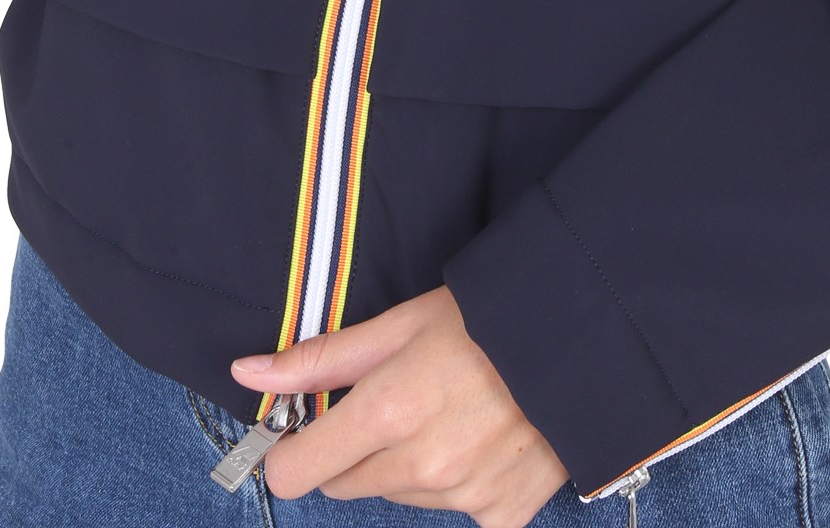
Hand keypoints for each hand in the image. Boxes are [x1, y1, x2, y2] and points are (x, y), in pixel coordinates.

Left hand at [229, 284, 570, 527]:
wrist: (581, 339)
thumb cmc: (487, 320)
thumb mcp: (398, 325)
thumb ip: (320, 359)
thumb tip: (248, 373)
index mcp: (387, 413)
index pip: (298, 472)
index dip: (292, 452)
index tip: (302, 435)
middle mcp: (420, 465)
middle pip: (346, 484)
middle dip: (354, 450)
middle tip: (395, 402)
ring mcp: (463, 496)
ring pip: (399, 495)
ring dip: (406, 465)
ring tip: (448, 411)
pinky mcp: (501, 516)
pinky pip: (453, 512)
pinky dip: (458, 484)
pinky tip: (481, 440)